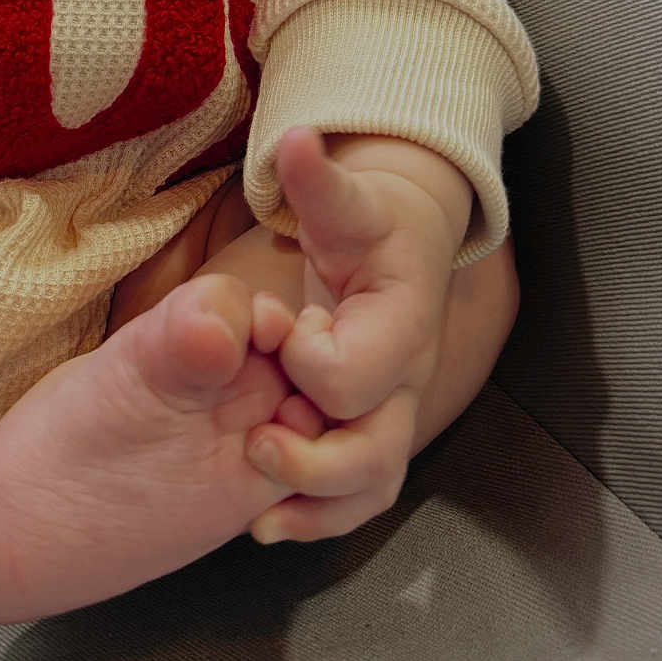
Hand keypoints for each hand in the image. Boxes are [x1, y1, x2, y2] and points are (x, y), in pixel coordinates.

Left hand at [244, 125, 466, 542]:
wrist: (402, 247)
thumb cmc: (367, 223)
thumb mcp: (343, 199)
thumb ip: (316, 178)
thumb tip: (294, 137)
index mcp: (399, 322)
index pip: (355, 371)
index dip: (310, 362)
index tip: (284, 331)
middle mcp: (406, 378)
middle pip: (375, 449)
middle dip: (312, 457)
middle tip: (256, 439)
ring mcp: (393, 413)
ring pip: (371, 486)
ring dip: (313, 505)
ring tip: (255, 513)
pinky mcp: (373, 434)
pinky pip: (359, 496)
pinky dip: (316, 518)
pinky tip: (262, 523)